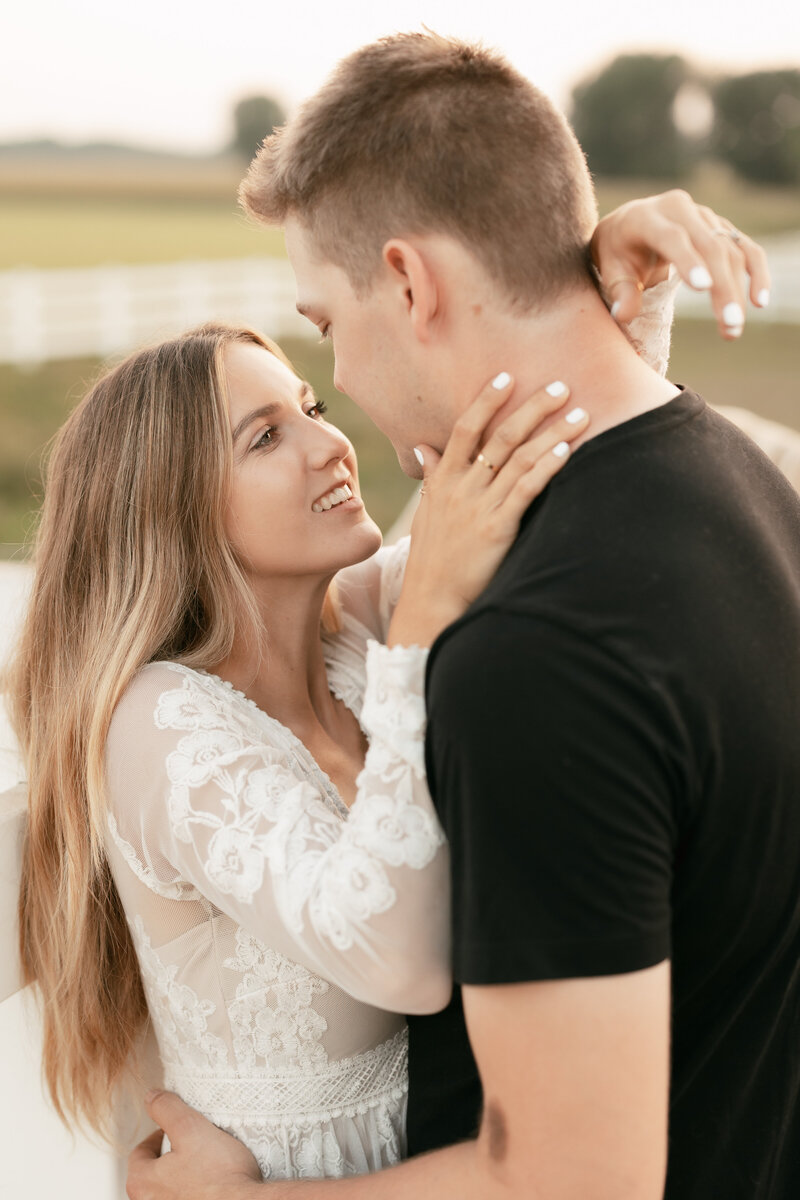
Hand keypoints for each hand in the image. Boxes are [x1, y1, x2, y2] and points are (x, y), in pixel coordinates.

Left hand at [126, 1090, 262, 1199]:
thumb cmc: (219, 1175)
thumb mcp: (190, 1128)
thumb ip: (166, 1109)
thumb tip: (151, 1097)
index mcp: (142, 1183)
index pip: (140, 1153)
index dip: (157, 1135)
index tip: (174, 1129)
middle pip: (153, 1174)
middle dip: (169, 1157)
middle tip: (191, 1144)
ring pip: (170, 1189)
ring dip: (183, 1175)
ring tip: (206, 1163)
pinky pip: (187, 1198)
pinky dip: (196, 1191)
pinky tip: (214, 1183)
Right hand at [387, 374, 587, 647]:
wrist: (430, 602)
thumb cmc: (431, 560)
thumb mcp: (425, 513)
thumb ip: (430, 477)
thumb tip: (423, 448)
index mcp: (442, 481)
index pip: (465, 429)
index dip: (486, 400)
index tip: (507, 377)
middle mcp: (460, 488)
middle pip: (500, 437)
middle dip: (532, 407)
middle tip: (560, 385)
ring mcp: (478, 508)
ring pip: (519, 459)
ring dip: (552, 433)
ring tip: (580, 414)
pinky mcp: (496, 529)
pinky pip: (525, 490)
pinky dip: (546, 468)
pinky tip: (566, 452)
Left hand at [590, 189, 770, 339]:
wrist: (629, 226)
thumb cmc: (617, 252)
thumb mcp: (610, 269)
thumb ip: (620, 291)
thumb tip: (625, 316)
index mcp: (648, 216)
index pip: (672, 238)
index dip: (688, 261)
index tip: (703, 288)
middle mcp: (680, 209)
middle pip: (709, 246)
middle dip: (723, 286)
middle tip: (730, 323)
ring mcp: (705, 217)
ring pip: (730, 250)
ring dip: (737, 290)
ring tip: (734, 327)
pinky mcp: (722, 228)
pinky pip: (746, 249)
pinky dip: (757, 273)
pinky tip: (760, 301)